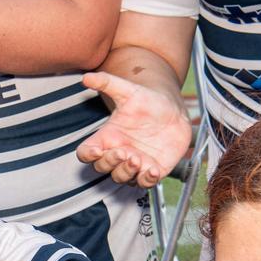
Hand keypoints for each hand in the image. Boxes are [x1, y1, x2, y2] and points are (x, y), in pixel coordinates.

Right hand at [77, 72, 192, 187]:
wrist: (173, 109)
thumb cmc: (147, 101)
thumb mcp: (128, 90)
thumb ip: (107, 83)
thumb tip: (86, 77)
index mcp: (107, 137)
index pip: (87, 153)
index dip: (88, 155)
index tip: (96, 150)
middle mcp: (118, 152)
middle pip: (102, 168)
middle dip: (111, 163)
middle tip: (124, 151)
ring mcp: (135, 163)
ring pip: (121, 179)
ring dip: (126, 173)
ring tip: (138, 159)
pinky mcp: (152, 170)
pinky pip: (144, 183)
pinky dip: (146, 180)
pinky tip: (152, 169)